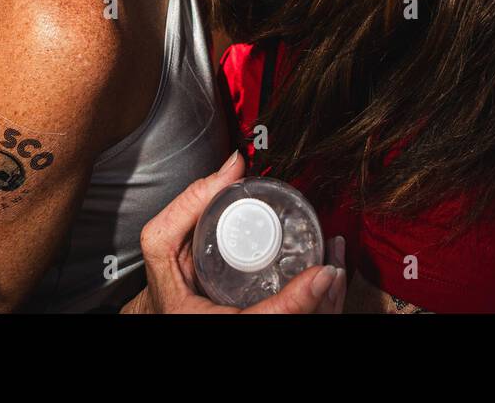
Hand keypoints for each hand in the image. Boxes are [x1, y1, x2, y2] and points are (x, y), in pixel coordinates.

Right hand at [127, 151, 347, 313]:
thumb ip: (189, 204)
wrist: (161, 316)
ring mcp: (249, 329)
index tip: (321, 275)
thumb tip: (234, 165)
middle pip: (288, 322)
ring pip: (299, 324)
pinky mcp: (260, 326)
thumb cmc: (163, 286)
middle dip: (320, 302)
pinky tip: (323, 289)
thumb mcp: (161, 244)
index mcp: (203, 321)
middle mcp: (227, 328)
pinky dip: (313, 308)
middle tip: (333, 269)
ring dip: (323, 306)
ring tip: (333, 274)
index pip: (261, 319)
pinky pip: (295, 322)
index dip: (296, 302)